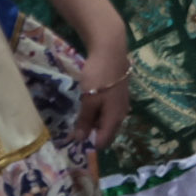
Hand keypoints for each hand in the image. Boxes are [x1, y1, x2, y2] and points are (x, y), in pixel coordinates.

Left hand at [75, 21, 132, 148]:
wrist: (111, 51)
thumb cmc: (99, 77)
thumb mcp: (88, 100)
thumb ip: (84, 121)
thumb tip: (80, 140)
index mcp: (114, 118)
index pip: (103, 141)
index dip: (89, 144)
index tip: (74, 140)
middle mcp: (121, 114)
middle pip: (107, 133)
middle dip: (92, 135)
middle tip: (75, 129)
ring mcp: (121, 104)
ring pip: (107, 121)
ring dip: (94, 123)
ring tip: (80, 117)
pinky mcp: (119, 95)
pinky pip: (108, 111)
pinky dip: (98, 112)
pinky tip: (89, 104)